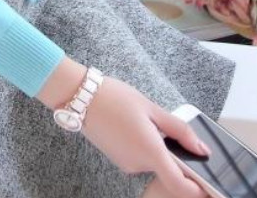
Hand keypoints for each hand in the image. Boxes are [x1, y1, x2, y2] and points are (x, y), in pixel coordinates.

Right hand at [81, 76, 211, 197]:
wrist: (79, 97)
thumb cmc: (114, 98)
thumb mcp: (151, 107)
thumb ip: (179, 130)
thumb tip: (201, 149)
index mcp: (150, 151)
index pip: (179, 185)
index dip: (196, 189)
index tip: (206, 183)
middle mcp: (138, 164)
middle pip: (166, 171)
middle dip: (174, 156)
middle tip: (168, 130)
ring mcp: (126, 164)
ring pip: (153, 163)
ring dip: (157, 149)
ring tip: (145, 121)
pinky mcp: (118, 160)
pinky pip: (139, 159)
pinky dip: (144, 147)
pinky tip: (134, 126)